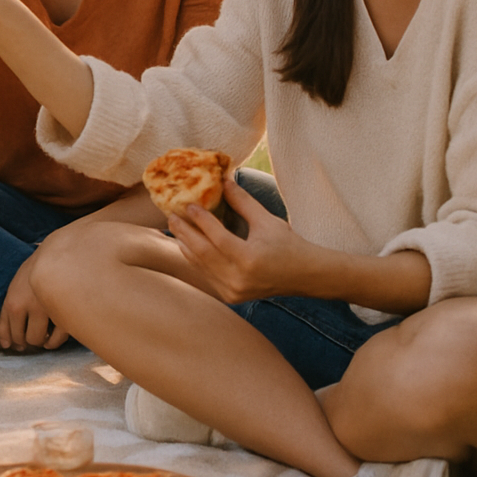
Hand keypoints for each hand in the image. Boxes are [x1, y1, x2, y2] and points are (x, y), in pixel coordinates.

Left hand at [0, 249, 68, 350]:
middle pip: (25, 339)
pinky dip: (55, 341)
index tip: (19, 338)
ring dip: (41, 341)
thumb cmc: (32, 274)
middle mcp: (29, 307)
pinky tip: (53, 337)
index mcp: (13, 302)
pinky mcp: (65, 310)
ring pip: (41, 340)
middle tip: (32, 334)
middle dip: (28, 340)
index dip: (15, 340)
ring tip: (43, 335)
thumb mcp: (12, 292)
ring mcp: (48, 309)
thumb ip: (5, 318)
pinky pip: (59, 337)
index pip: (10, 334)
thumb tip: (6, 345)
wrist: (55, 254)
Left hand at [167, 179, 321, 302]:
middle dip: (184, 233)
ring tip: (175, 227)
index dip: (201, 220)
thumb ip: (242, 201)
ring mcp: (233, 291)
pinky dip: (196, 259)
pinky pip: (206, 274)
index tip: (188, 205)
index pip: (217, 237)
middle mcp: (239, 279)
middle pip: (203, 253)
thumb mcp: (266, 220)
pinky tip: (187, 244)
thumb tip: (223, 179)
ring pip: (201, 265)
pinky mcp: (230, 296)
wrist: (305, 276)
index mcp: (249, 259)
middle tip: (171, 215)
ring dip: (186, 245)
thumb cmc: (288, 245)